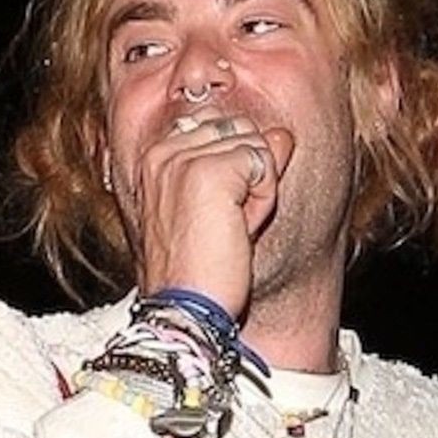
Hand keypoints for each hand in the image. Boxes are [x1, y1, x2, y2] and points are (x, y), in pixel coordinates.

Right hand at [129, 112, 295, 323]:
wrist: (183, 310)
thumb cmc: (196, 272)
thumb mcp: (218, 208)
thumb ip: (246, 162)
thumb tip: (283, 134)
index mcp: (155, 159)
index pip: (219, 127)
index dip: (232, 171)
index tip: (211, 217)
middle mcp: (162, 152)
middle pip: (240, 129)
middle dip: (246, 176)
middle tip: (223, 225)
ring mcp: (184, 158)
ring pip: (255, 143)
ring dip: (256, 190)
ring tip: (229, 229)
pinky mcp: (210, 171)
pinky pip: (264, 163)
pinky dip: (263, 201)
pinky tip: (239, 230)